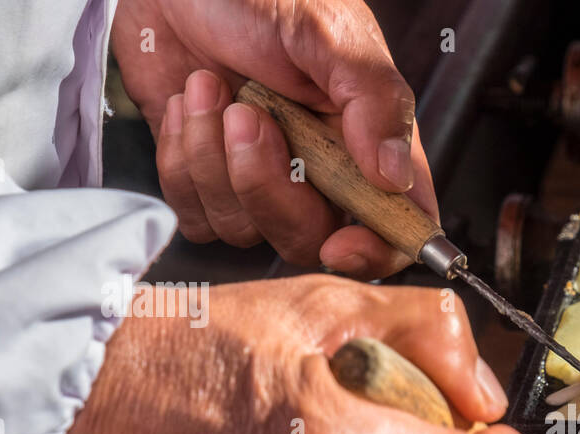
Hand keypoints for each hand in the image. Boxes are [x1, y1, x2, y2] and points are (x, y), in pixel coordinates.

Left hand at [110, 0, 431, 277]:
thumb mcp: (330, 33)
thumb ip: (374, 101)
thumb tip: (394, 175)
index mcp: (370, 145)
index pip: (397, 229)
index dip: (376, 253)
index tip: (342, 242)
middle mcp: (322, 175)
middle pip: (310, 241)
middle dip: (267, 188)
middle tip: (249, 117)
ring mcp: (263, 182)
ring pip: (243, 229)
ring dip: (213, 159)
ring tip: (213, 89)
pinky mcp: (209, 181)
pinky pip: (197, 215)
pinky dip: (183, 162)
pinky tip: (193, 106)